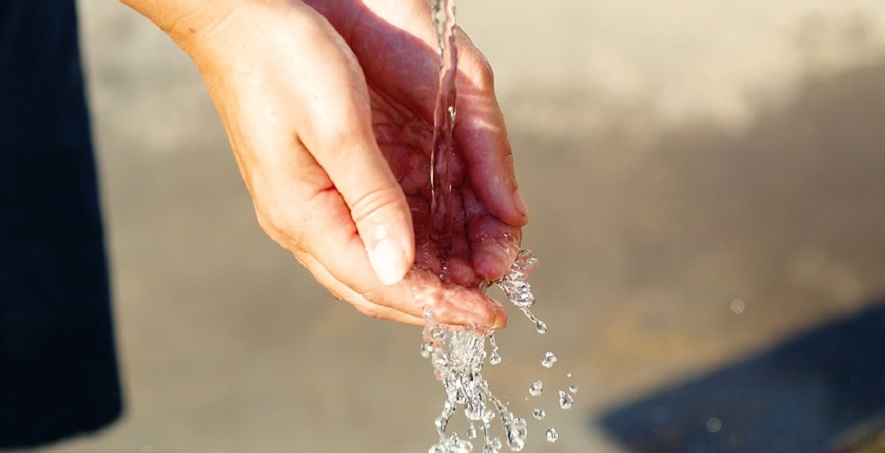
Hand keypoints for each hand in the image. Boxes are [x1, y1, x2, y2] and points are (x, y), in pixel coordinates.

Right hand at [126, 0, 527, 326]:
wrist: (237, 19)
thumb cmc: (283, 60)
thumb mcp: (338, 128)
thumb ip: (372, 200)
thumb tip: (399, 269)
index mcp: (304, 215)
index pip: (380, 283)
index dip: (438, 305)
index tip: (488, 318)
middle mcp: (304, 222)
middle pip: (377, 285)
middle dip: (437, 301)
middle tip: (489, 309)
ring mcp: (308, 205)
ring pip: (375, 261)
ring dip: (427, 275)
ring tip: (477, 277)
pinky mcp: (318, 184)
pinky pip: (369, 230)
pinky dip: (411, 243)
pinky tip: (443, 242)